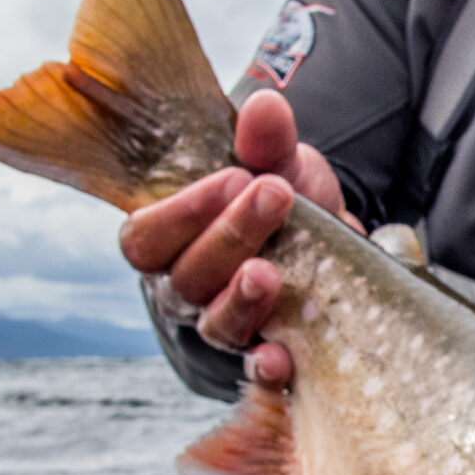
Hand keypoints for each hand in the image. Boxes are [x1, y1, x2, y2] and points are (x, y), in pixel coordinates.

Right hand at [120, 90, 354, 389]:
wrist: (330, 248)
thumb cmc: (283, 200)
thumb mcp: (279, 165)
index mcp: (170, 240)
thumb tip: (266, 106)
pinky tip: (279, 358)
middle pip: (186, 276)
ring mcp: (223, 324)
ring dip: (242, 297)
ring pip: (216, 322)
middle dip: (229, 234)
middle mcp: (186, 289)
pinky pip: (255, 368)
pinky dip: (265, 367)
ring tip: (269, 271)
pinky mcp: (262, 353)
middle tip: (275, 193)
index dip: (182, 212)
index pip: (145, 239)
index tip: (236, 175)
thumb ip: (267, 141)